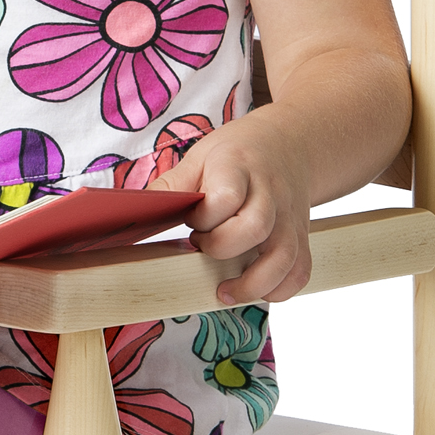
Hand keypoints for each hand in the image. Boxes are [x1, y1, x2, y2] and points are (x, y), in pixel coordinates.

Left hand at [157, 113, 313, 304]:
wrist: (289, 143)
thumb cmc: (237, 153)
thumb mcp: (199, 156)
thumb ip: (171, 186)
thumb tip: (133, 215)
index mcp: (239, 167)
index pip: (225, 198)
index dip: (203, 219)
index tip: (190, 220)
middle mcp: (270, 194)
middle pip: (254, 229)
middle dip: (220, 249)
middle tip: (202, 245)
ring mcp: (289, 218)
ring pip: (283, 259)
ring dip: (251, 284)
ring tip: (224, 290)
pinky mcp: (300, 238)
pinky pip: (299, 272)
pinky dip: (280, 290)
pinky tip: (255, 288)